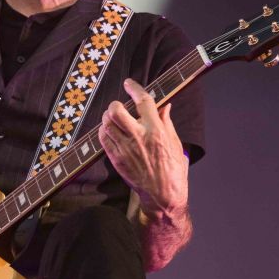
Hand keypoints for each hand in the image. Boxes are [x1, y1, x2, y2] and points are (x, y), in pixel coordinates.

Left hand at [98, 78, 188, 217]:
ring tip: (115, 119)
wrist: (163, 195)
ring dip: (109, 117)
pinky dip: (104, 131)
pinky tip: (111, 131)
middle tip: (120, 106)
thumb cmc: (173, 170)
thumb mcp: (175, 143)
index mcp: (156, 131)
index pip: (143, 101)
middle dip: (116, 104)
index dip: (134, 88)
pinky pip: (103, 139)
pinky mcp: (117, 159)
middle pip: (116, 110)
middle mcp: (139, 138)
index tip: (129, 84)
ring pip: (106, 123)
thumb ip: (167, 122)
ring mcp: (125, 149)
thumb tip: (164, 106)